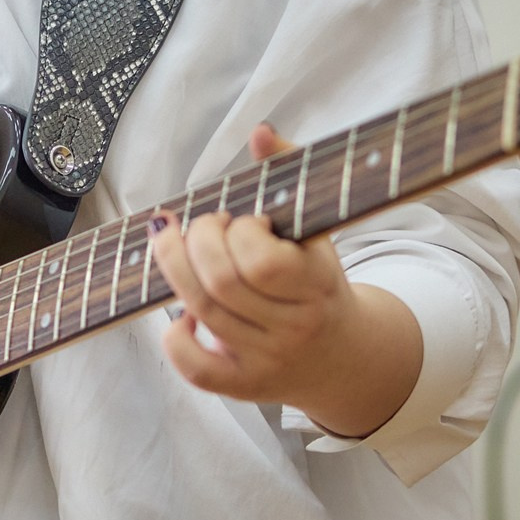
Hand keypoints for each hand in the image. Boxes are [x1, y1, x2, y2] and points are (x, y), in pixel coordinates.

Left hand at [150, 125, 423, 438]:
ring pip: (201, 312)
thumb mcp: (316, 230)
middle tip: (204, 226)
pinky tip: (185, 312)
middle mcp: (295, 328)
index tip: (242, 219)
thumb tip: (259, 132)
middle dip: (197, 241)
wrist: (343, 357)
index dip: (239, 231)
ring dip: (175, 268)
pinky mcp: (243, 387)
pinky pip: (195, 368)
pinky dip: (176, 335)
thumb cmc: (319, 281)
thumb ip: (289, 174)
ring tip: (177, 245)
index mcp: (319, 285)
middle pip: (221, 283)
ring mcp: (268, 360)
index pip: (263, 261)